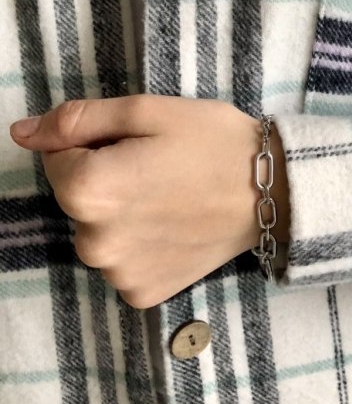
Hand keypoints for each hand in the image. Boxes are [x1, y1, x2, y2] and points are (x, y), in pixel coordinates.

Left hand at [9, 96, 288, 308]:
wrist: (274, 192)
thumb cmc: (213, 141)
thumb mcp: (148, 111)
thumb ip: (78, 119)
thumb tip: (22, 133)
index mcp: (88, 189)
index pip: (58, 157)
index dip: (96, 142)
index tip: (140, 143)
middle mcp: (93, 241)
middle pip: (78, 197)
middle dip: (107, 178)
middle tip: (160, 166)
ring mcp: (118, 273)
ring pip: (98, 230)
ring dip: (121, 213)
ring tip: (171, 196)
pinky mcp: (141, 292)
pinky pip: (120, 261)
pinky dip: (139, 244)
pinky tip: (174, 226)